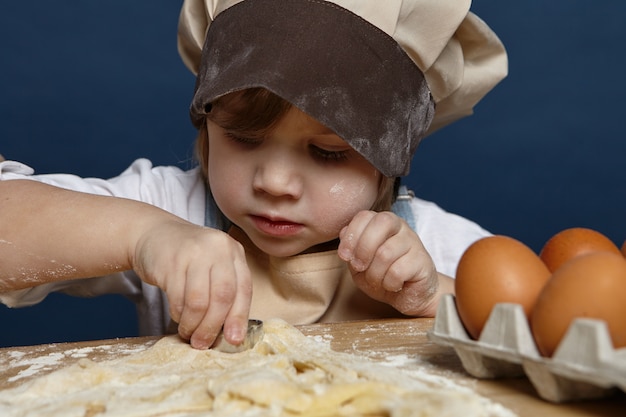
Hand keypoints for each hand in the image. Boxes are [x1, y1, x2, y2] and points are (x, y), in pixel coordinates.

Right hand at [132, 219, 251, 348]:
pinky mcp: (172, 261)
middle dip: (213, 325)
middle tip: (203, 342)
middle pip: (223, 296)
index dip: (239, 317)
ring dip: (193, 324)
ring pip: (199, 300)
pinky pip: (178, 298)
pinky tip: (177, 316)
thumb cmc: (188, 258)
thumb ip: (224, 291)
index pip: (244, 289)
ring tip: (188, 333)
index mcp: (234, 252)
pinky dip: (178, 314)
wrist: (153, 234)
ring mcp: (195, 252)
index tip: (234, 340)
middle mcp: (218, 248)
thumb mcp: (213, 266)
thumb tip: (230, 333)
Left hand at [338, 210, 447, 316]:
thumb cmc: (383, 274)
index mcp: (382, 223)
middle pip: (381, 223)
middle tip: (359, 267)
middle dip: (363, 249)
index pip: (365, 216)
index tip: (345, 256)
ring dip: (374, 273)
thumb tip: (344, 234)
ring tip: (378, 280)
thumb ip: (351, 248)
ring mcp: (413, 242)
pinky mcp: (422, 261)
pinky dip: (389, 283)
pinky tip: (393, 285)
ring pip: (386, 253)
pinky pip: (398, 271)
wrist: (409, 295)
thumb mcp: (359, 262)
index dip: (351, 235)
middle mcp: (400, 227)